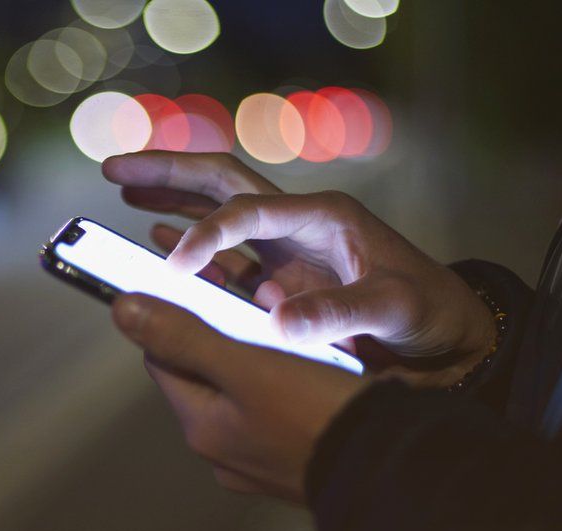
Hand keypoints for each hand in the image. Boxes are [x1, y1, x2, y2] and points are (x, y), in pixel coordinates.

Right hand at [103, 151, 495, 386]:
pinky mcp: (283, 273)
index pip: (248, 210)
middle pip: (223, 182)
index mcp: (323, 216)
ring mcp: (288, 246)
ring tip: (124, 189)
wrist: (448, 330)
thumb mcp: (393, 307)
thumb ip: (338, 312)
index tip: (175, 266)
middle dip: (169, 173)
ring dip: (172, 197)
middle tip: (113, 169)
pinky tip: (161, 237)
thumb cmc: (428, 310)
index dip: (207, 233)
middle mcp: (299, 221)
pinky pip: (229, 252)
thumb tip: (275, 323)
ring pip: (219, 208)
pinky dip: (193, 240)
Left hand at [112, 293, 364, 502]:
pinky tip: (315, 365)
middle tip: (258, 305)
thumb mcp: (246, 364)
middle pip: (206, 371)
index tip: (199, 286)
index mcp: (202, 424)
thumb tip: (123, 310)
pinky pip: (278, 407)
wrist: (390, 463)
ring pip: (245, 387)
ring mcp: (258, 456)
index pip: (164, 355)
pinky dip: (289, 380)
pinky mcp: (293, 456)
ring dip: (260, 355)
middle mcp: (222, 446)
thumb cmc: (316, 414)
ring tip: (291, 331)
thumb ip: (183, 335)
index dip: (177, 315)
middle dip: (226, 333)